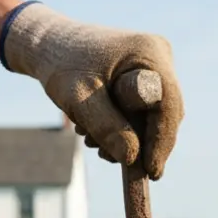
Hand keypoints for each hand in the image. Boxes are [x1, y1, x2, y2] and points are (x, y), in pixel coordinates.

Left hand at [0, 2, 183, 179]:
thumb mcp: (78, 97)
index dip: (162, 142)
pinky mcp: (144, 77)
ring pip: (155, 115)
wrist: (49, 43)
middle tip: (117, 164)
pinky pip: (145, 110)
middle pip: (165, 113)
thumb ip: (105, 125)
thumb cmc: (61, 64)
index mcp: (150, 53)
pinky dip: (125, 126)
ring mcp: (155, 66)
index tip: (152, 173)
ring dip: (129, 136)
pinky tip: (98, 130)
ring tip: (94, 142)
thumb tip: (131, 158)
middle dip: (143, 142)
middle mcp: (159, 56)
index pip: (168, 106)